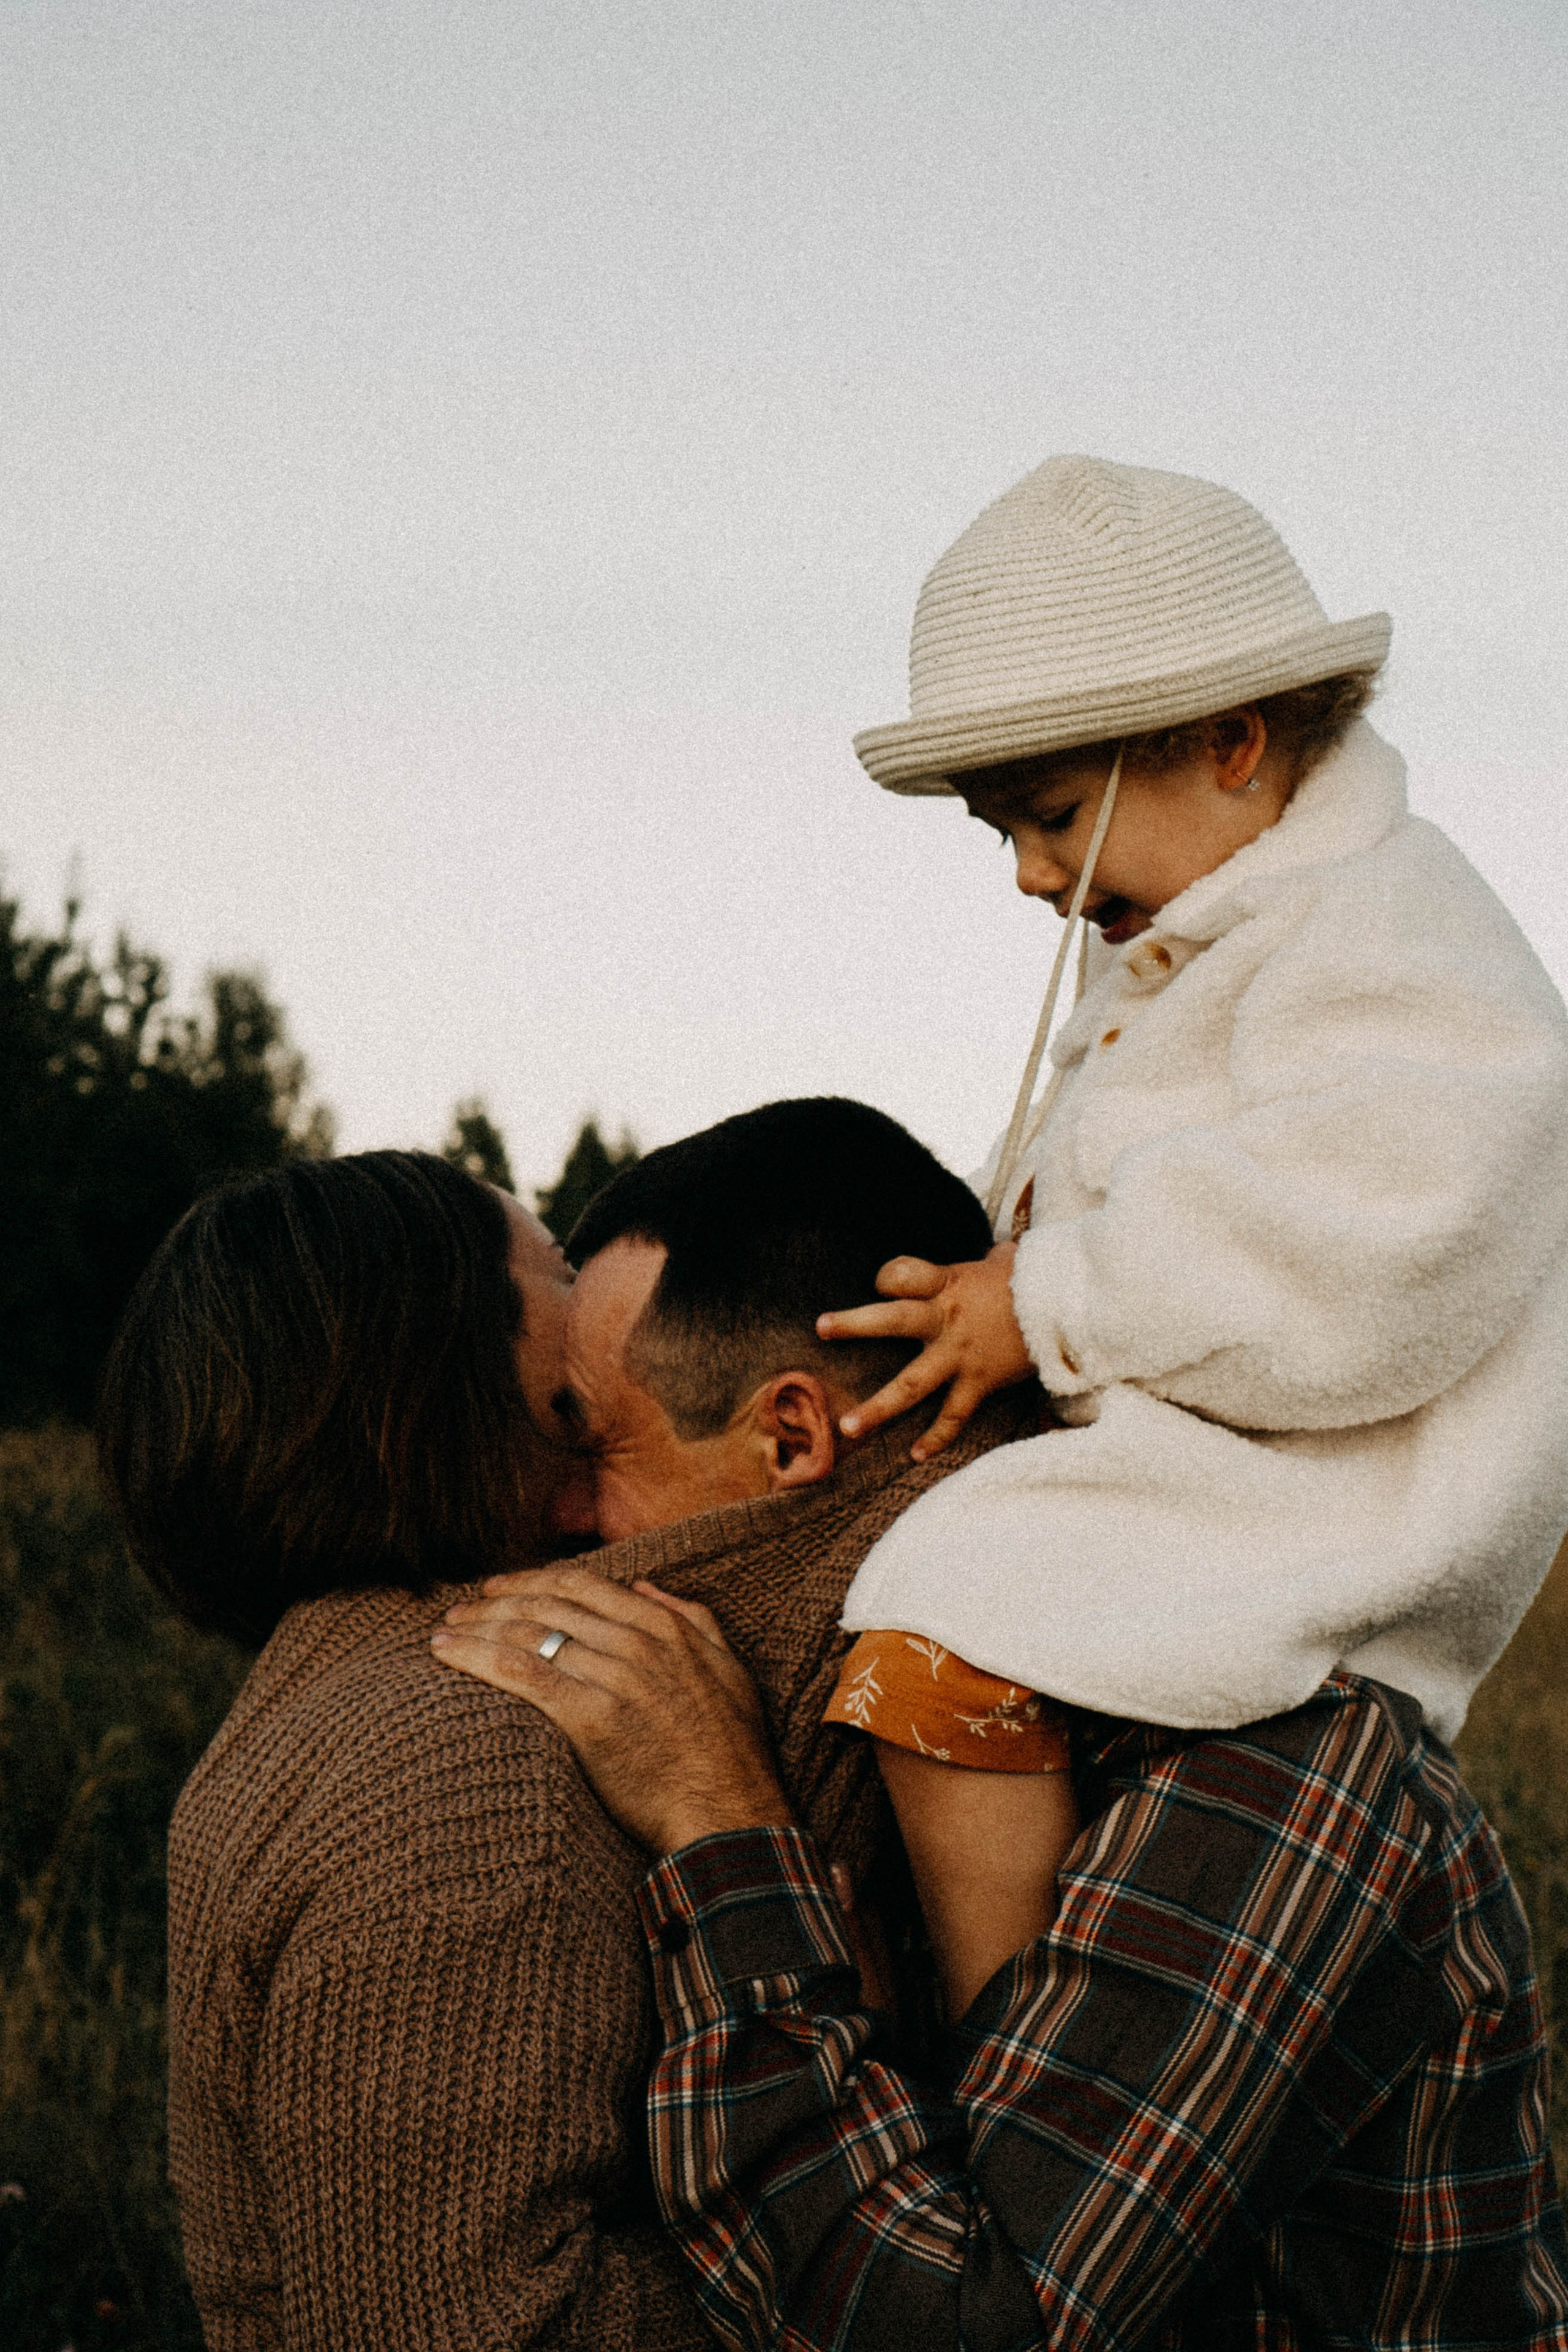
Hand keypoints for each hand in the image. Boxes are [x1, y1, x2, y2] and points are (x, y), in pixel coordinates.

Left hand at [430, 1564, 793, 1853]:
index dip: (532, 1580)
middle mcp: (635, 1642)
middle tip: (460, 1606)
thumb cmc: (731, 1749)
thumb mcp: (729, 1667)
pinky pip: (521, 1674)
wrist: (728, 1811)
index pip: (581, 1584)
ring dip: (477, 1625)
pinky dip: (476, 1656)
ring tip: (443, 1629)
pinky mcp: (588, 1717)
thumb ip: (692, 1617)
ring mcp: (612, 1677)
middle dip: (495, 1599)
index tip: (499, 1586)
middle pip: (546, 1604)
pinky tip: (447, 1652)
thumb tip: (647, 1587)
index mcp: (664, 1625)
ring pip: (528, 1634)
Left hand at [815, 1242, 1032, 1459]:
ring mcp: (961, 1354)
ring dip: (879, 1407)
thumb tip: (998, 1256)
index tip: (882, 1284)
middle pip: (893, 1319)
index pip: (902, 1275)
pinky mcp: (979, 1382)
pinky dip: (937, 1437)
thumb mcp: (1002, 1263)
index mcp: (947, 1284)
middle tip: (822, 1327)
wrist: (1069, 1309)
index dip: (888, 1277)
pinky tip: (915, 1455)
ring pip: (913, 1383)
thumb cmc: (1032, 1283)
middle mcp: (947, 1319)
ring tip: (848, 1428)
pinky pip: (954, 1415)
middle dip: (855, 1325)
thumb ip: (986, 1263)